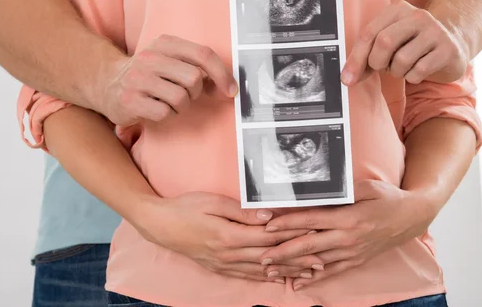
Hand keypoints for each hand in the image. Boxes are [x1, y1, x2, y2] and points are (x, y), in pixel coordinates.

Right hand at [98, 34, 237, 125]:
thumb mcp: (169, 59)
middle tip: (185, 95)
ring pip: (181, 98)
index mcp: (164, 43)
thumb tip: (225, 84)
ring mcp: (138, 79)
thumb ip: (195, 65)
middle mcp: (149, 57)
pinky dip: (166, 115)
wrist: (105, 83)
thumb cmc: (148, 74)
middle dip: (196, 92)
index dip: (222, 74)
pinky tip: (156, 110)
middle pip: (194, 78)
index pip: (203, 54)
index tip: (230, 91)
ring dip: (181, 106)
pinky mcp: (130, 101)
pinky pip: (165, 113)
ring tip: (168, 102)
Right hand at [133, 192, 313, 282]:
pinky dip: (265, 278)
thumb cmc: (186, 208)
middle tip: (321, 261)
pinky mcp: (218, 267)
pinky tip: (277, 279)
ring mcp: (223, 264)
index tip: (313, 235)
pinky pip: (246, 276)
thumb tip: (268, 216)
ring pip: (261, 270)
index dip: (292, 237)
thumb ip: (242, 212)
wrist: (160, 225)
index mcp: (229, 236)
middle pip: (270, 257)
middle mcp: (229, 254)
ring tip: (307, 273)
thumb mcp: (213, 203)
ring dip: (286, 271)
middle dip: (297, 259)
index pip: (269, 237)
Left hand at [259, 180, 436, 289]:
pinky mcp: (356, 260)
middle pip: (309, 245)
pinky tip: (297, 281)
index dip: (288, 223)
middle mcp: (348, 237)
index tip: (268, 226)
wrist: (412, 217)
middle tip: (261, 256)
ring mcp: (352, 252)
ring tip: (271, 270)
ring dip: (293, 266)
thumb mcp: (366, 187)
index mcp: (349, 217)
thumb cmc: (388, 198)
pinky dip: (313, 277)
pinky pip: (332, 271)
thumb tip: (314, 190)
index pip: (311, 219)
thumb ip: (340, 190)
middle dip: (282, 251)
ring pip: (316, 261)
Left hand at [341, 1, 469, 85]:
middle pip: (384, 42)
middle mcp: (418, 16)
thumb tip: (347, 78)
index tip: (347, 79)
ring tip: (404, 66)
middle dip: (377, 63)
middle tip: (383, 67)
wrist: (454, 42)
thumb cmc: (412, 44)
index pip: (369, 33)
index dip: (355, 59)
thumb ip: (366, 56)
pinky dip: (412, 77)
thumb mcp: (388, 43)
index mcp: (398, 10)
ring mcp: (436, 32)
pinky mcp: (448, 50)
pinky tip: (418, 70)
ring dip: (397, 71)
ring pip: (402, 60)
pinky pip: (418, 71)